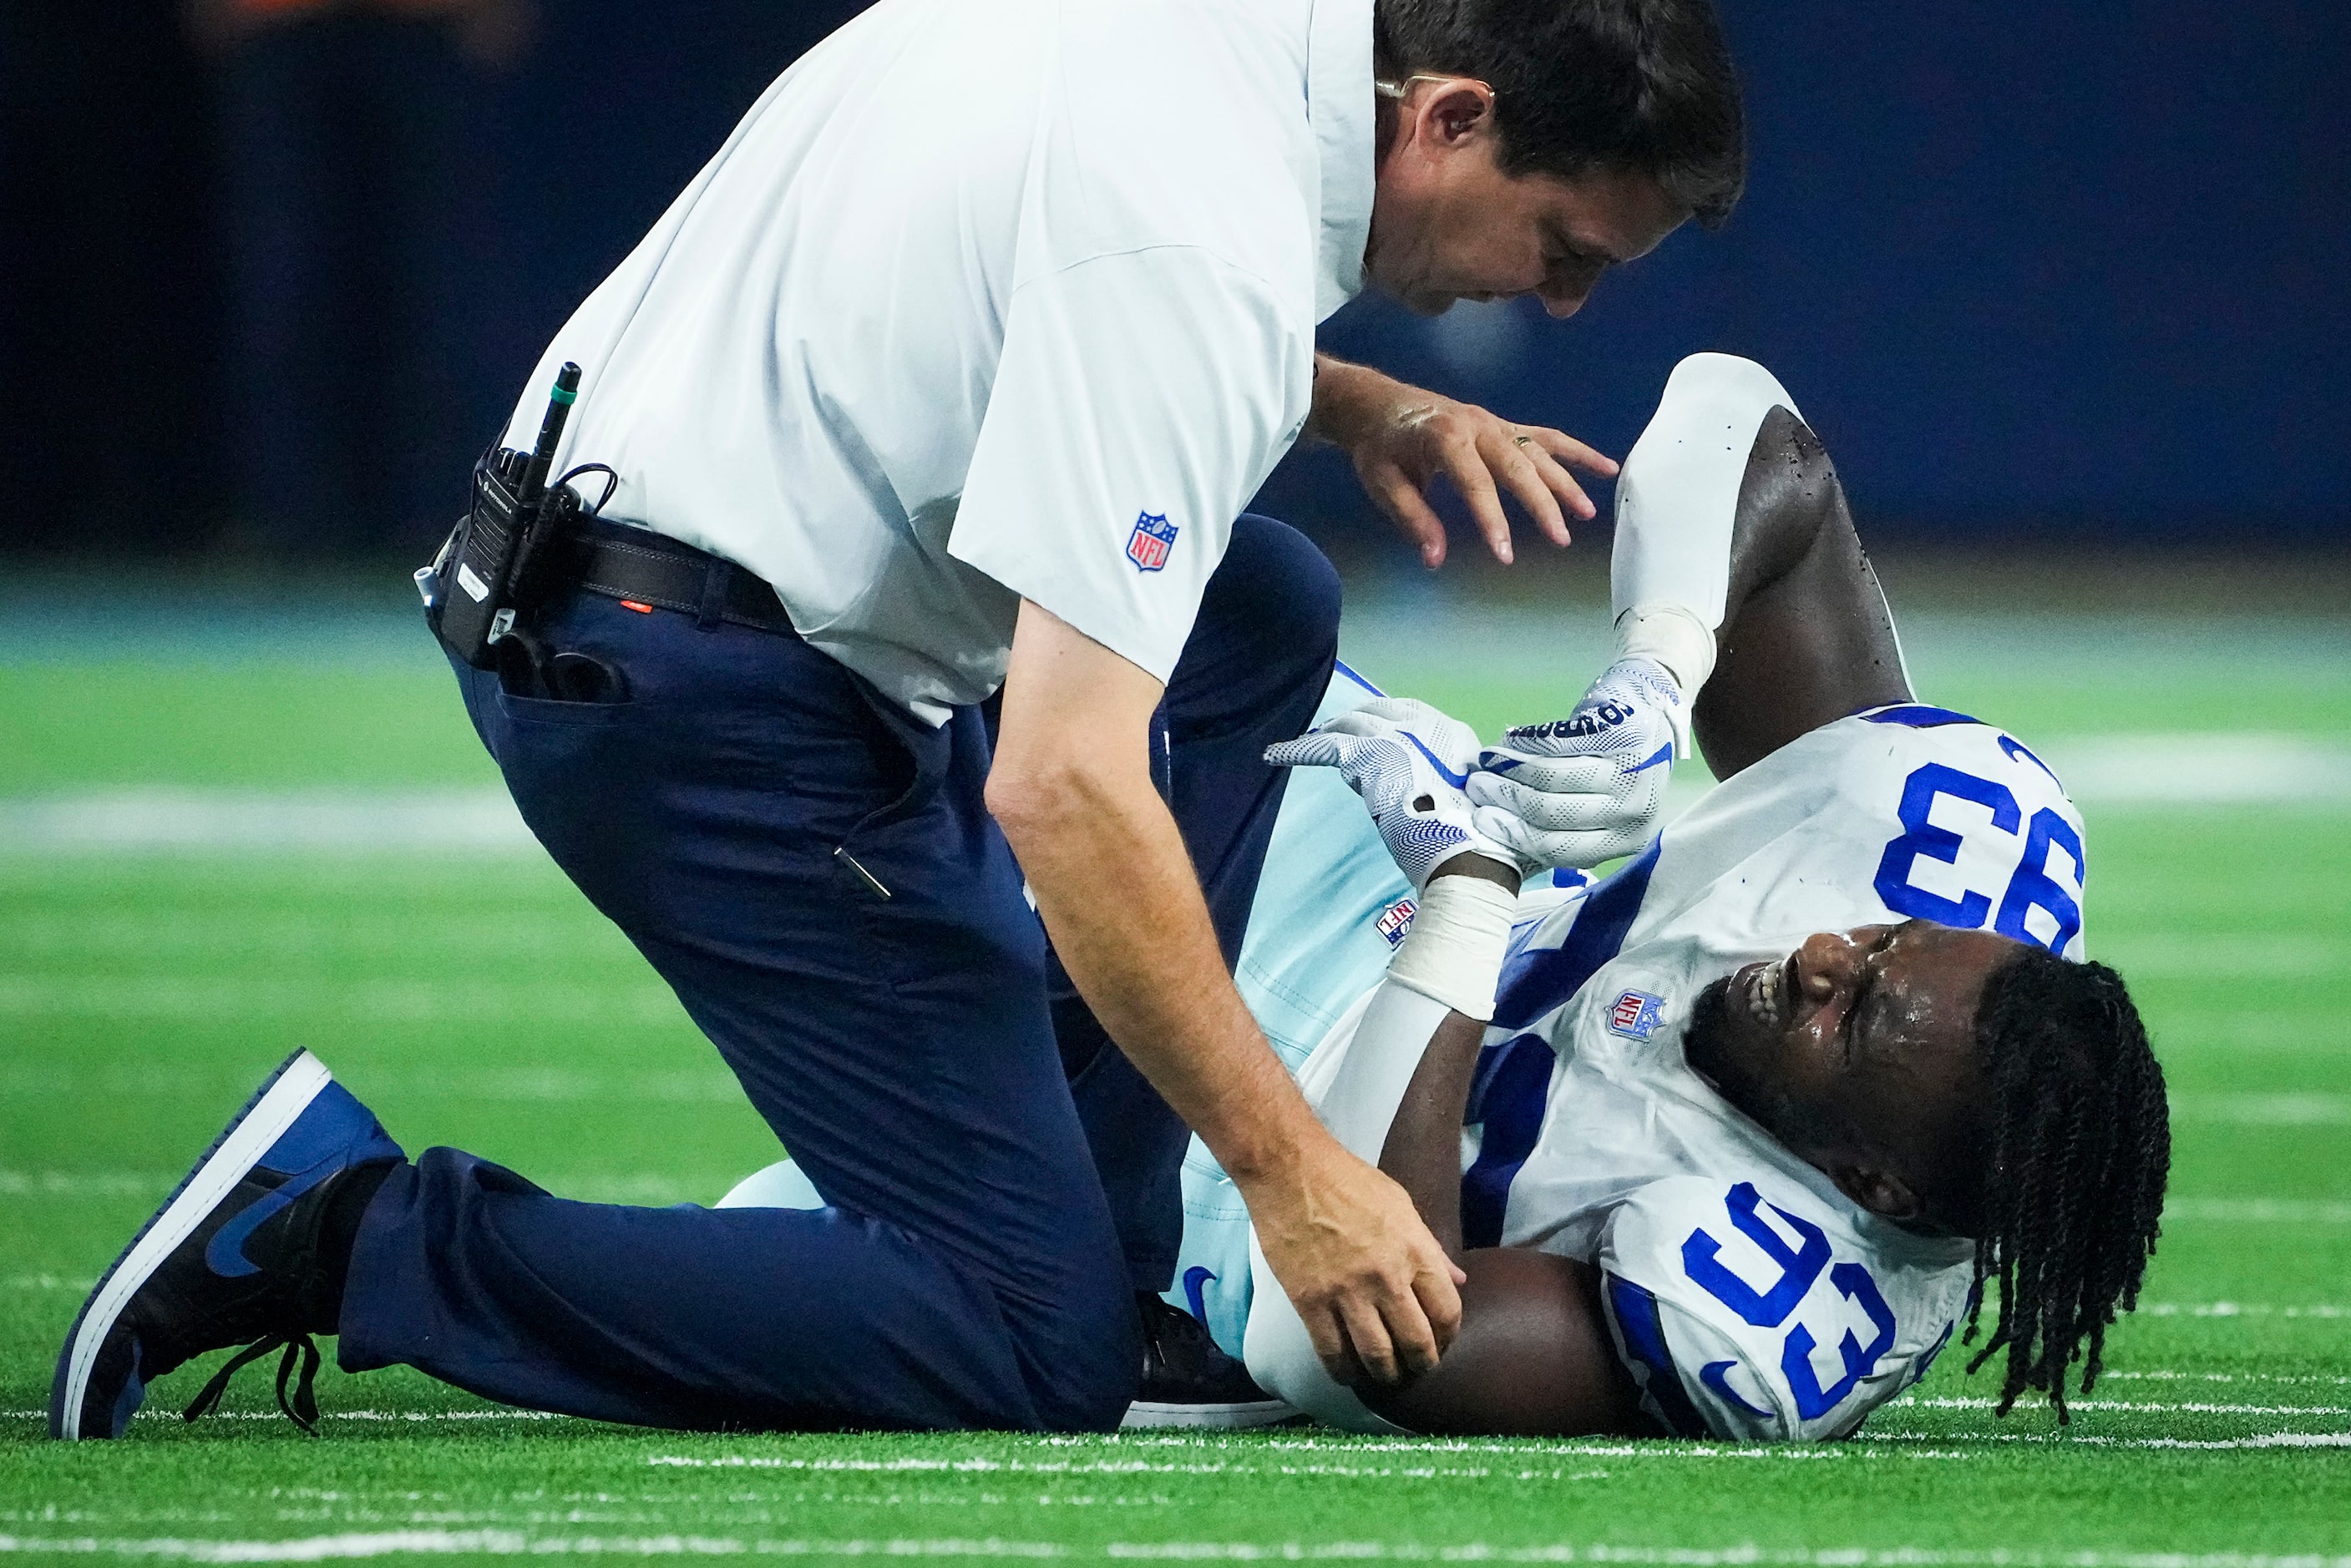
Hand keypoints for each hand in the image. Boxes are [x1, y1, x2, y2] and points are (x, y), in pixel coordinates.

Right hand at [1242, 1137, 1464, 1385]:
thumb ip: (1430, 1246)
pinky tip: (1347, 1374)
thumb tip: (1459, 1280)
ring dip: (1386, 1374)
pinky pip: (1331, 1352)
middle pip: (1416, 1341)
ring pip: (1377, 1355)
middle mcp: (1386, 1277)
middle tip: (1417, 1368)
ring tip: (1386, 1376)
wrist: (1290, 1170)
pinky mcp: (1310, 1301)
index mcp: (1414, 1250)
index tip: (1441, 1341)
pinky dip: (1343, 1372)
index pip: (1446, 1311)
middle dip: (1422, 1364)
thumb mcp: (1401, 1204)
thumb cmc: (1348, 1180)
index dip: (1448, 1335)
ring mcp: (1347, 1292)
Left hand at [1265, 697, 1525, 890]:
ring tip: (1307, 743)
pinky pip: (1323, 747)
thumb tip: (1425, 790)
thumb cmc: (1479, 840)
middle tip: (1334, 732)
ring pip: (1350, 724)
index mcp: (1455, 735)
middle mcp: (1427, 726)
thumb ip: (1450, 786)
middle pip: (1379, 711)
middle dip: (1355, 720)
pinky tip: (1276, 755)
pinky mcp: (1367, 755)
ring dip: (1329, 732)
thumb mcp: (1472, 800)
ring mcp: (1396, 736)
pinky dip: (1298, 750)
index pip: (1412, 714)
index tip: (1374, 731)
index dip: (1388, 720)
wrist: (1470, 852)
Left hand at [1310, 355, 1617, 567]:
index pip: (1474, 481)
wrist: (1378, 404)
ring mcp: (1496, 424)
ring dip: (1566, 482)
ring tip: (1588, 514)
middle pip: (1517, 466)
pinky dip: (1577, 452)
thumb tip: (1435, 558)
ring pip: (1539, 452)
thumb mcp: (1382, 482)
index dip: (1491, 518)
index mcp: (1444, 437)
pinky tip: (1606, 467)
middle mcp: (1477, 426)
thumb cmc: (1380, 447)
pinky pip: (1547, 438)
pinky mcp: (1505, 427)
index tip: (1504, 553)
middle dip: (1541, 504)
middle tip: (1559, 539)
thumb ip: (1412, 518)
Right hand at [1467, 658, 1686, 870]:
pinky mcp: (1621, 733)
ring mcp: (1631, 771)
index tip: (1481, 820)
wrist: (1654, 707)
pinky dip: (1525, 742)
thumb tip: (1496, 831)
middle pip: (1551, 813)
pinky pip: (1558, 743)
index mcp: (1625, 839)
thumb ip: (1561, 826)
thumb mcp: (1598, 806)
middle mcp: (1634, 811)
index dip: (1514, 834)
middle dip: (1505, 799)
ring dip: (1510, 769)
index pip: (1560, 847)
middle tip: (1476, 787)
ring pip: (1552, 778)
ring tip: (1486, 762)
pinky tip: (1508, 739)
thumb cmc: (1614, 767)